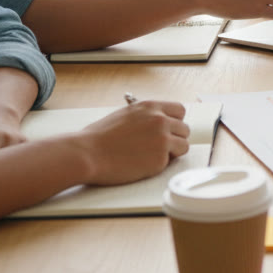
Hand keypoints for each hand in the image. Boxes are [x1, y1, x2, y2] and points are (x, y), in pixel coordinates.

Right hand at [75, 101, 190, 185]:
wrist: (88, 153)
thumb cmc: (99, 137)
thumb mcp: (125, 115)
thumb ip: (145, 117)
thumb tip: (159, 122)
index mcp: (150, 106)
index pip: (179, 110)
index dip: (175, 122)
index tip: (169, 130)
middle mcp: (160, 119)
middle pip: (184, 129)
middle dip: (175, 138)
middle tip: (159, 147)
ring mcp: (162, 138)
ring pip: (184, 145)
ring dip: (172, 152)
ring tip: (151, 156)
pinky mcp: (160, 158)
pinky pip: (171, 162)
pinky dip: (160, 165)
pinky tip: (142, 164)